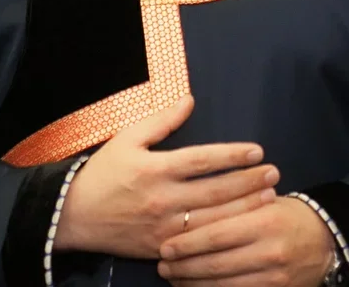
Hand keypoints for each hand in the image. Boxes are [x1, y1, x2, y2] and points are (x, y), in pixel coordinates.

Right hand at [53, 95, 280, 258]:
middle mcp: (162, 198)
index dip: (233, 155)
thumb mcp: (127, 139)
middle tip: (274, 173)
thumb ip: (161, 121)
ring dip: (244, 208)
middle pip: (215, 191)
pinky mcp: (162, 247)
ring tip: (269, 196)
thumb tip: (189, 101)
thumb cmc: (102, 173)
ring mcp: (164, 226)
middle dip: (248, 182)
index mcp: (155, 168)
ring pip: (213, 220)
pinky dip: (224, 234)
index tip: (257, 151)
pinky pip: (199, 243)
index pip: (203, 160)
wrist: (74, 215)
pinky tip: (243, 226)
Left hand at [156, 196, 334, 286]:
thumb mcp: (264, 201)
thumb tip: (188, 212)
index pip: (216, 235)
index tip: (164, 246)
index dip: (187, 243)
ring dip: (193, 283)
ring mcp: (273, 276)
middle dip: (184, 267)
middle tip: (162, 264)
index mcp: (263, 221)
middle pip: (215, 263)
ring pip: (223, 284)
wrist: (326, 240)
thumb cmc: (286, 214)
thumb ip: (232, 206)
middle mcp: (268, 251)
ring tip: (173, 277)